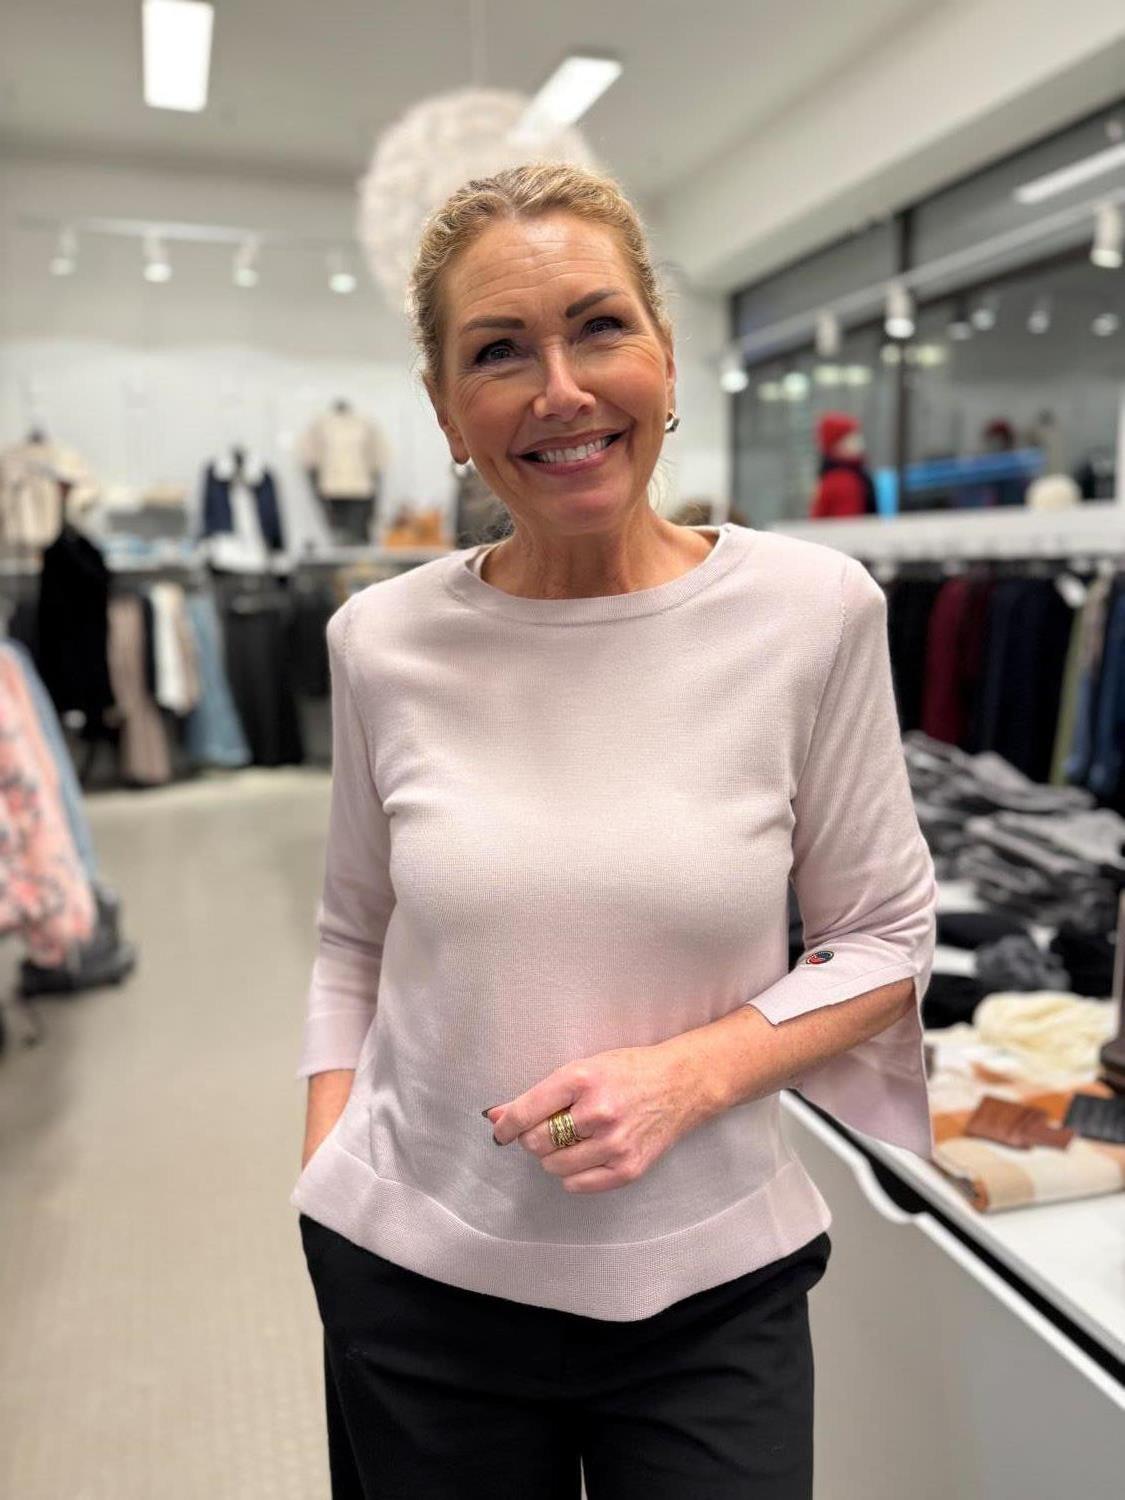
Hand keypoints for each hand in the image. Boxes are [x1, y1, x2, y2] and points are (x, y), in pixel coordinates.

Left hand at [485, 1042, 710, 1194]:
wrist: (679, 1085)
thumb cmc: (627, 1072)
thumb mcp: (582, 1069)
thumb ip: (538, 1095)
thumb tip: (495, 1116)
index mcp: (582, 1079)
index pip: (526, 1111)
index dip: (505, 1125)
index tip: (500, 1131)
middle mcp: (598, 1112)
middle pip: (536, 1142)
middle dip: (533, 1138)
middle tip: (547, 1129)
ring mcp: (615, 1144)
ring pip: (554, 1166)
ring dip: (553, 1156)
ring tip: (571, 1140)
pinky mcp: (628, 1169)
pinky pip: (577, 1185)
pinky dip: (572, 1174)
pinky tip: (585, 1155)